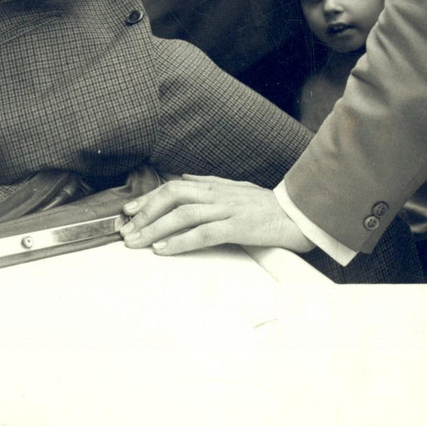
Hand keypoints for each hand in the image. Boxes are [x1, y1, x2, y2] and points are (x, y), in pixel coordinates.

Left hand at [119, 175, 313, 255]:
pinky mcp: (239, 226)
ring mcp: (228, 209)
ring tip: (137, 242)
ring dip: (156, 228)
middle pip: (173, 195)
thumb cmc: (268, 206)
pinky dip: (181, 241)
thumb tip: (184, 175)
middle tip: (126, 230)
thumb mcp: (236, 188)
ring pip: (184, 213)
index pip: (174, 186)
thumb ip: (210, 182)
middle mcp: (218, 194)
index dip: (148, 198)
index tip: (128, 210)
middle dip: (146, 212)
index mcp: (215, 186)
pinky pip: (204, 233)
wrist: (300, 215)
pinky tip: (164, 249)